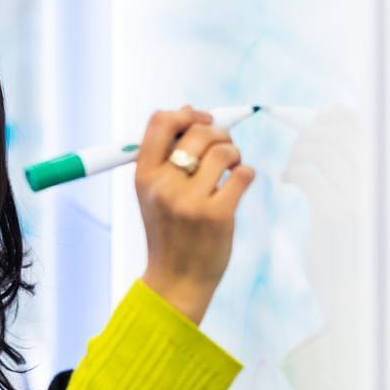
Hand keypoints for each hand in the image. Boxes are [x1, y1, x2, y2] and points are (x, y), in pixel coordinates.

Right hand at [135, 106, 255, 323]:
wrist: (177, 279)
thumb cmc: (170, 232)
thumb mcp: (154, 193)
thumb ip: (167, 154)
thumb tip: (188, 110)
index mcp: (143, 176)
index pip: (160, 122)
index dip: (186, 114)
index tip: (200, 122)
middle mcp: (163, 186)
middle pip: (198, 132)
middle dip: (218, 134)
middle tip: (224, 150)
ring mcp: (189, 201)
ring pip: (224, 150)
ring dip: (235, 154)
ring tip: (231, 169)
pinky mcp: (217, 215)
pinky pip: (243, 173)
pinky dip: (246, 173)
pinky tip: (238, 185)